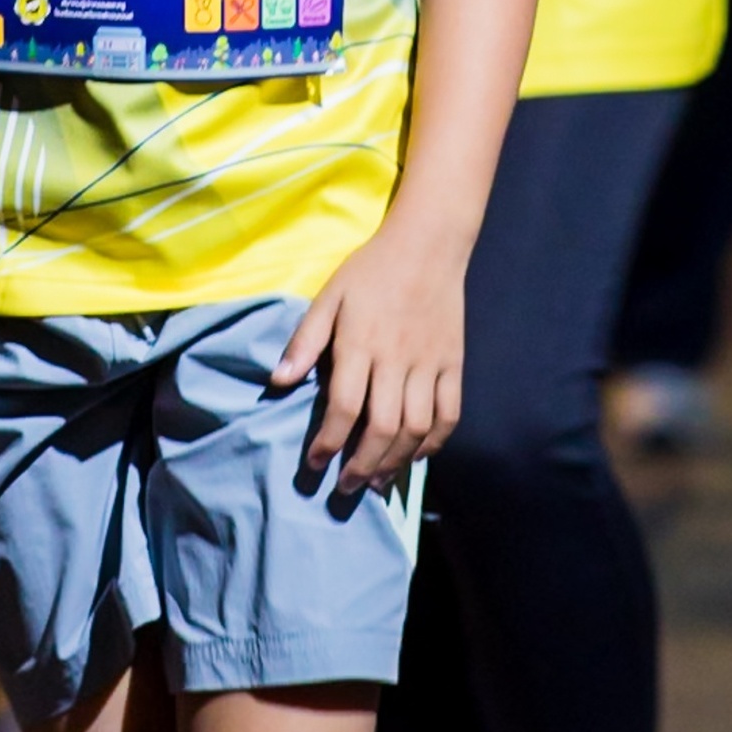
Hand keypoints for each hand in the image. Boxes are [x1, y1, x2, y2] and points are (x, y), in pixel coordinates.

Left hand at [274, 214, 466, 493]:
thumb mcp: (330, 296)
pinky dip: (434, 442)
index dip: (328, 442)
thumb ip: (305, 340)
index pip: (344, 406)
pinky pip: (448, 414)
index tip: (314, 465)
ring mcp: (430, 364)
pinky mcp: (453, 364)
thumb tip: (277, 382)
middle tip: (344, 487)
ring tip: (374, 481)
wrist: (428, 244)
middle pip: (381, 427)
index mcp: (361, 343)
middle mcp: (397, 359)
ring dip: (394, 462)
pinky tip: (415, 456)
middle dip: (360, 465)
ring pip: (415, 428)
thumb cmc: (370, 270)